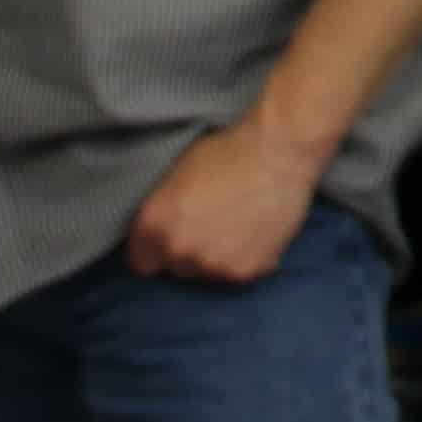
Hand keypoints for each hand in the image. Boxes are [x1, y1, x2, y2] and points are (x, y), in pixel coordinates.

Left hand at [126, 119, 327, 284]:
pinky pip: (241, 272)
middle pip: (177, 269)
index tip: (175, 238)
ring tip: (241, 227)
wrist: (279, 149)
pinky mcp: (246, 271)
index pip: (142, 262)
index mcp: (153, 225)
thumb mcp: (178, 175)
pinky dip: (249, 258)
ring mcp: (212, 265)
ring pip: (209, 273)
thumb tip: (161, 231)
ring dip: (219, 257)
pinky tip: (259, 231)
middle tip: (214, 225)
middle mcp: (177, 250)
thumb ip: (164, 212)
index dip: (159, 249)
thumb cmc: (228, 151)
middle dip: (190, 252)